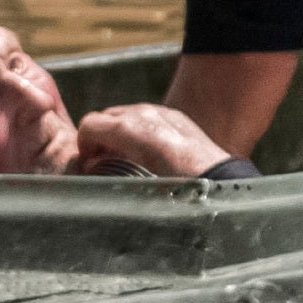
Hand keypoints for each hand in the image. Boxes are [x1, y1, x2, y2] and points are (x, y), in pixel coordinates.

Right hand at [69, 102, 234, 178]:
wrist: (218, 185)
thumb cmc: (176, 190)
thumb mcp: (133, 182)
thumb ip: (106, 169)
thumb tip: (92, 165)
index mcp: (130, 127)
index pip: (90, 125)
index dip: (84, 147)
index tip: (89, 166)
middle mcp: (144, 112)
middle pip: (105, 117)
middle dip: (100, 139)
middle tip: (103, 164)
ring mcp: (162, 112)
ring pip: (126, 115)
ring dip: (118, 135)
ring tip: (125, 160)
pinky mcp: (176, 116)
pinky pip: (146, 118)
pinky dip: (138, 132)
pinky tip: (147, 154)